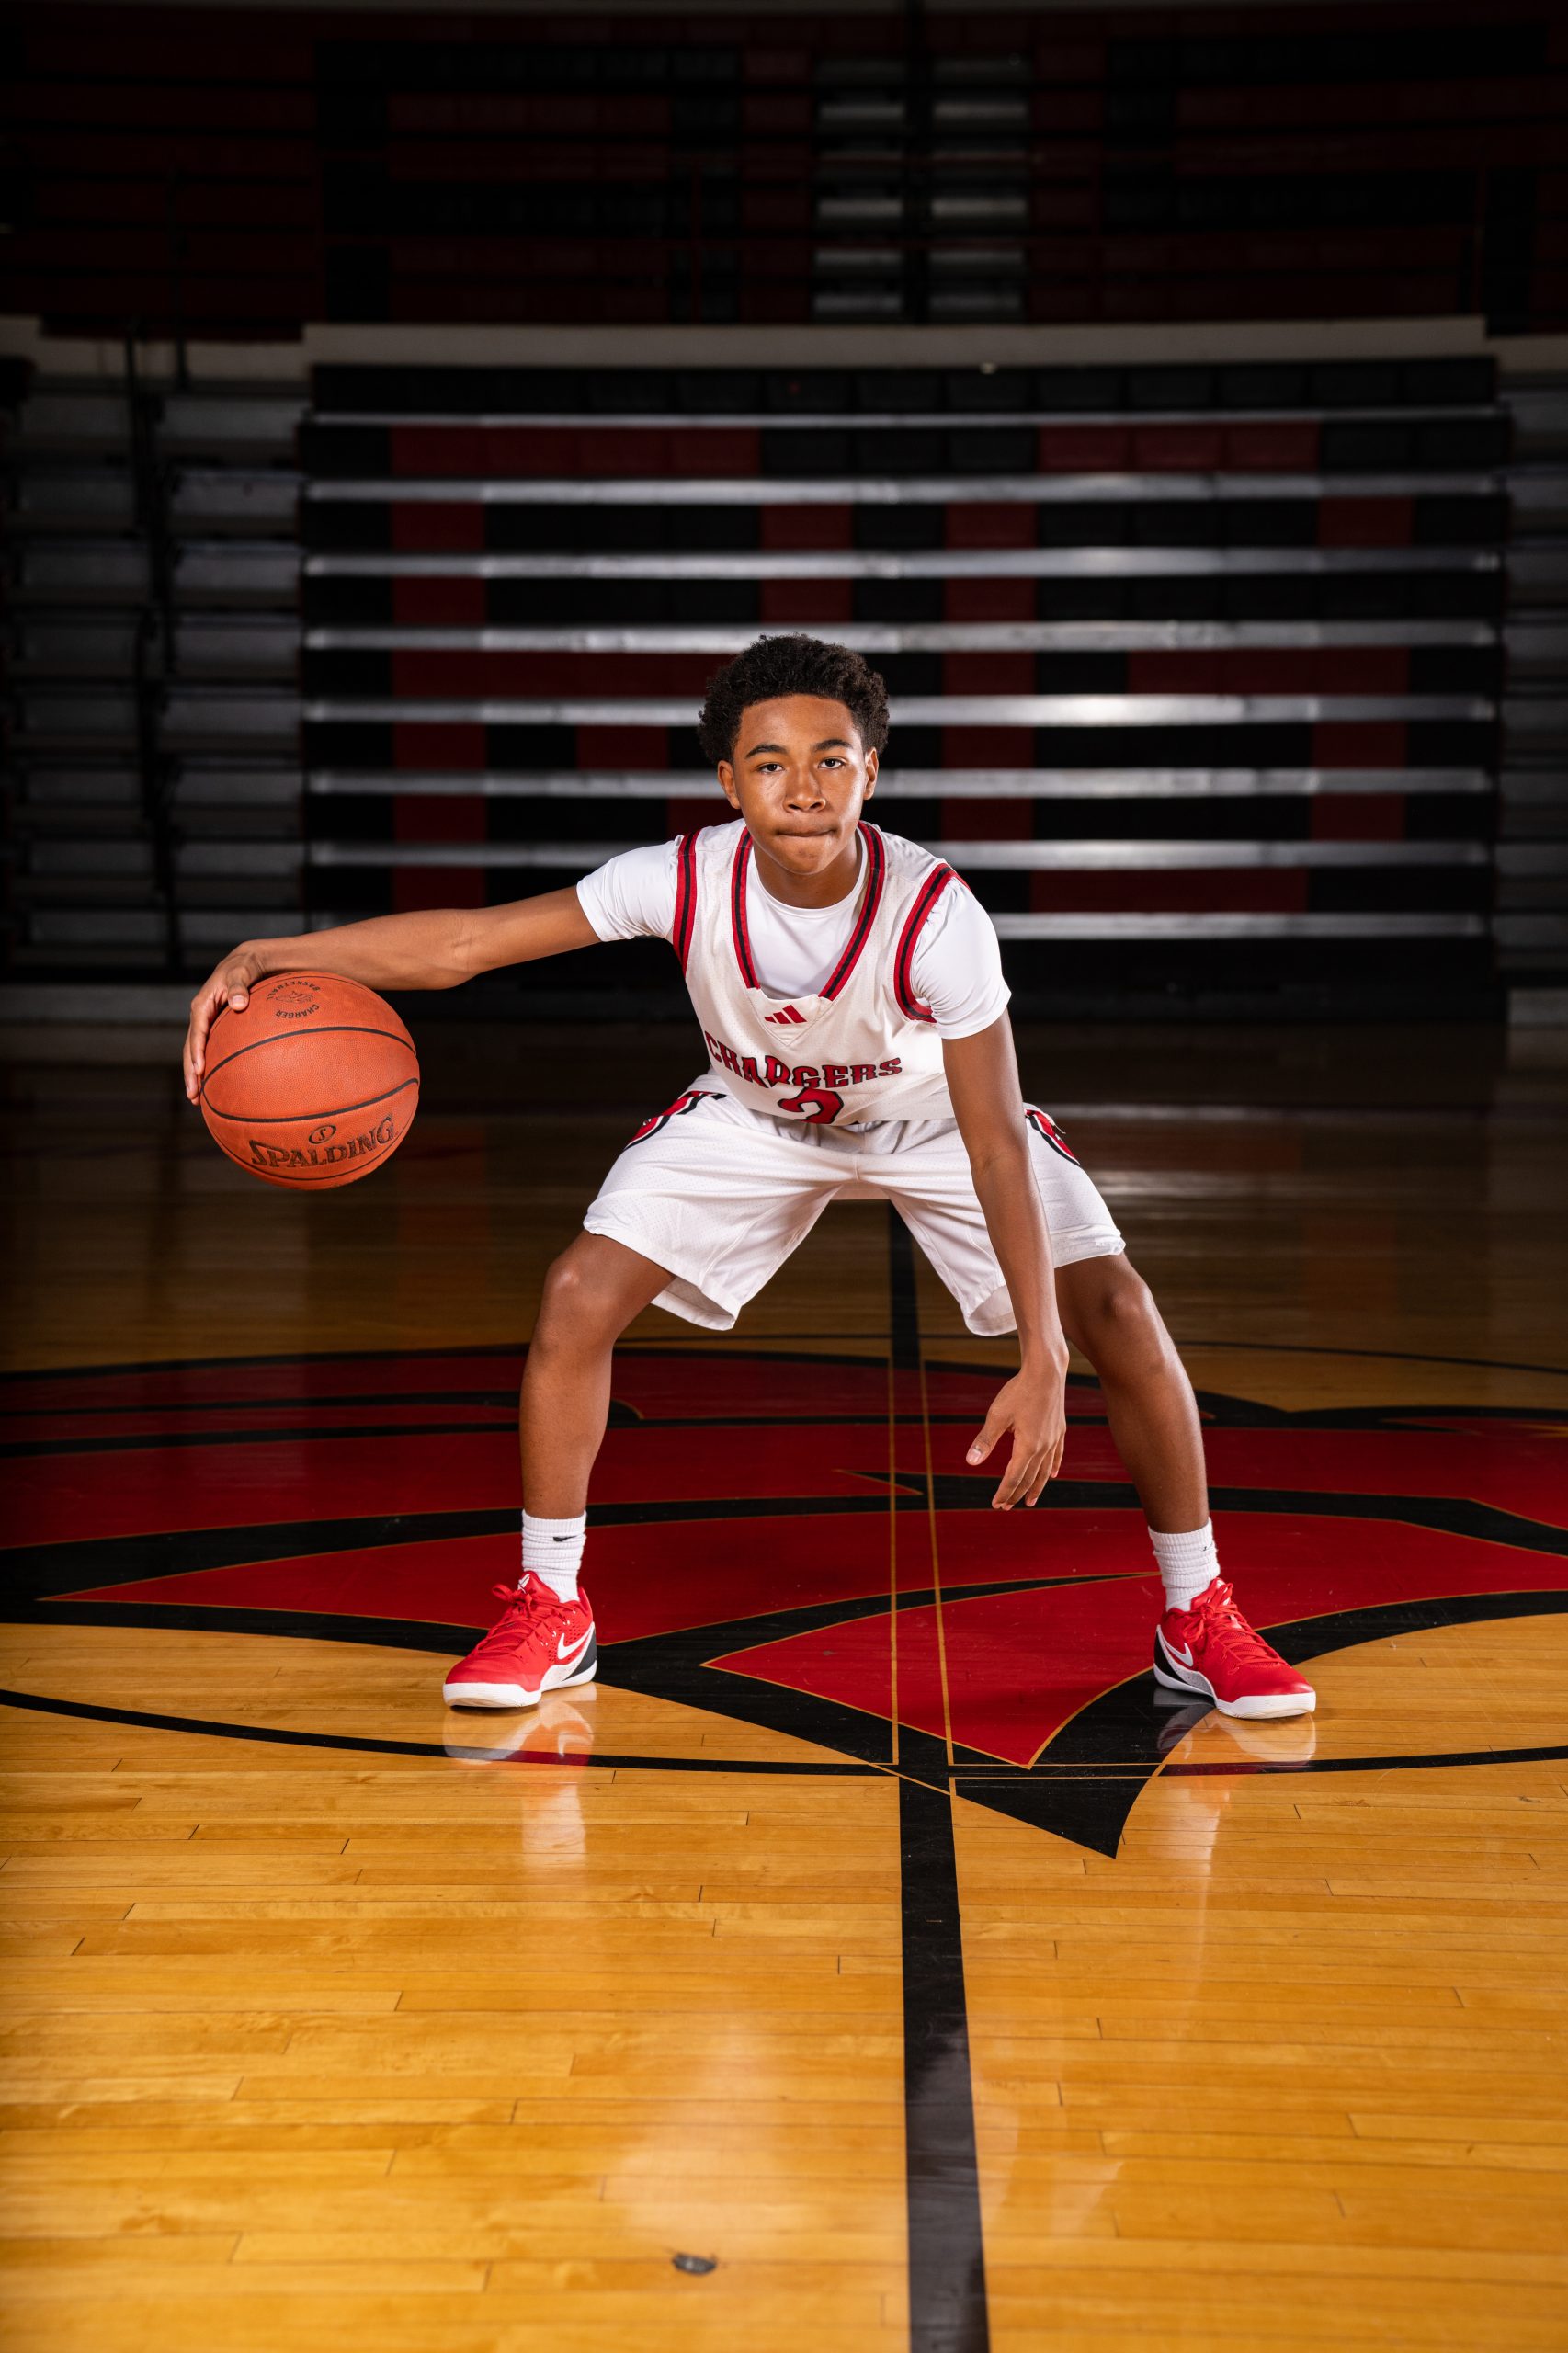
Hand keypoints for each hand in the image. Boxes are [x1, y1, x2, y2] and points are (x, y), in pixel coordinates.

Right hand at [184, 947, 265, 1101]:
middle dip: (190, 1073)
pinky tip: (213, 1086)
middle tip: (193, 1096)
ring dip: (195, 1076)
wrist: (247, 962)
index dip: (197, 1051)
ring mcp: (206, 1023)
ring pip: (196, 1053)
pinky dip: (207, 1068)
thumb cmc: (246, 966)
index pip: (197, 1031)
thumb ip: (240, 985)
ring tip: (196, 1100)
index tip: (200, 1070)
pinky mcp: (215, 1028)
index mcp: (202, 1004)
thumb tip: (239, 1003)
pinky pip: (209, 1051)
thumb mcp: (243, 970)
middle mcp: (200, 1016)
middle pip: (191, 1048)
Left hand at [966, 1358, 1068, 1509]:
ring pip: (1045, 1471)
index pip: (1013, 1478)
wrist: (1046, 1371)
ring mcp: (1053, 1439)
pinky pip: (1057, 1456)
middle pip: (1029, 1478)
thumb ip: (985, 1441)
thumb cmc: (1019, 1391)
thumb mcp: (997, 1415)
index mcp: (1027, 1447)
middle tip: (1006, 1507)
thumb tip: (970, 1462)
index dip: (1004, 1493)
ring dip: (1036, 1488)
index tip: (996, 1505)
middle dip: (1016, 1494)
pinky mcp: (1059, 1430)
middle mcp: (1043, 1447)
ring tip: (1031, 1501)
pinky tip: (1053, 1475)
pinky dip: (1053, 1468)